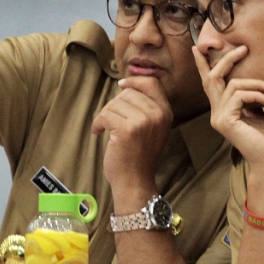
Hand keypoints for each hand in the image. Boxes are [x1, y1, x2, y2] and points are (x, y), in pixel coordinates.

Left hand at [90, 76, 171, 202]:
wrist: (135, 182)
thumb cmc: (138, 157)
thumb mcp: (151, 128)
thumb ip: (145, 108)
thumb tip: (125, 86)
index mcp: (165, 113)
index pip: (152, 82)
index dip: (134, 81)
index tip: (122, 86)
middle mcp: (157, 114)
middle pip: (128, 93)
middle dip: (114, 104)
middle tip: (110, 120)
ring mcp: (143, 121)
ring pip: (115, 104)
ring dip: (105, 115)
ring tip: (105, 129)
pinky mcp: (127, 129)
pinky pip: (105, 115)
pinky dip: (98, 123)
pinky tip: (99, 132)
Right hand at [193, 45, 263, 166]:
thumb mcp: (259, 111)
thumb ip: (249, 98)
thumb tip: (250, 83)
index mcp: (223, 110)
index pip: (209, 84)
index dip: (203, 65)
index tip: (198, 47)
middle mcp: (216, 113)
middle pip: (213, 78)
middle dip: (227, 60)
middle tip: (244, 48)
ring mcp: (218, 117)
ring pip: (233, 85)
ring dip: (257, 84)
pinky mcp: (225, 120)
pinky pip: (240, 95)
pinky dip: (257, 95)